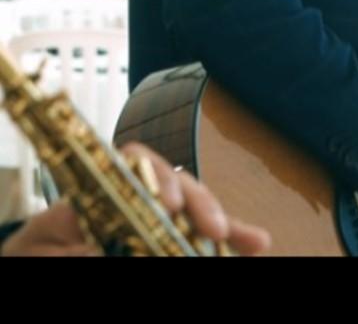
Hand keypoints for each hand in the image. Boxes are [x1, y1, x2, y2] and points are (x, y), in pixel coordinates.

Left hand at [1, 143, 270, 255]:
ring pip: (193, 216)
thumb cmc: (30, 258)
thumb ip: (73, 247)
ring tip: (255, 241)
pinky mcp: (156, 245)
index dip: (159, 179)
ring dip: (227, 226)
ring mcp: (145, 228)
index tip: (172, 205)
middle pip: (175, 188)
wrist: (26, 267)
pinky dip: (225, 245)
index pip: (132, 166)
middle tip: (216, 230)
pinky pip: (191, 242)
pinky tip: (252, 247)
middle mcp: (126, 205)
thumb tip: (111, 247)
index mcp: (92, 196)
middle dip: (202, 205)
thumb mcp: (40, 252)